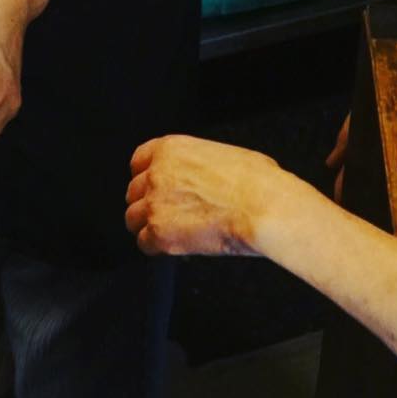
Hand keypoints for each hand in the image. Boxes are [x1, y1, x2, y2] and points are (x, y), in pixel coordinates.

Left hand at [127, 135, 305, 257]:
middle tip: (168, 214)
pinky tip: (177, 246)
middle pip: (133, 192)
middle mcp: (156, 174)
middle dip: (148, 203)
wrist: (264, 208)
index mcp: (171, 149)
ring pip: (133, 219)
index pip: (138, 162)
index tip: (152, 187)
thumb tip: (204, 175)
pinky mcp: (159, 233)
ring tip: (171, 233)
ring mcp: (155, 204)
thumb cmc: (257, 181)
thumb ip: (199, 164)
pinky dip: (157, 247)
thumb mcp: (224, 155)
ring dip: (149, 226)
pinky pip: (144, 243)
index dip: (146, 177)